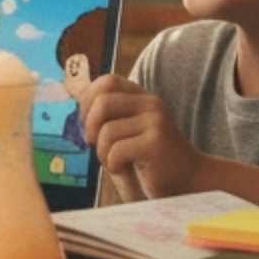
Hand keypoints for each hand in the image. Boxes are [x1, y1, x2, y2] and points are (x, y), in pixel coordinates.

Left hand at [83, 73, 200, 198]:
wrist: (187, 177)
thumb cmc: (147, 154)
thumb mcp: (127, 125)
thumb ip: (107, 109)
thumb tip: (72, 89)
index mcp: (141, 96)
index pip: (106, 81)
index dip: (88, 100)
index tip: (89, 122)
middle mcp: (151, 103)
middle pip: (102, 102)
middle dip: (89, 126)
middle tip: (94, 142)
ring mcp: (155, 122)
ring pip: (106, 131)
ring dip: (101, 151)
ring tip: (113, 159)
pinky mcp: (155, 144)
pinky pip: (116, 151)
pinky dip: (112, 164)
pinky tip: (123, 167)